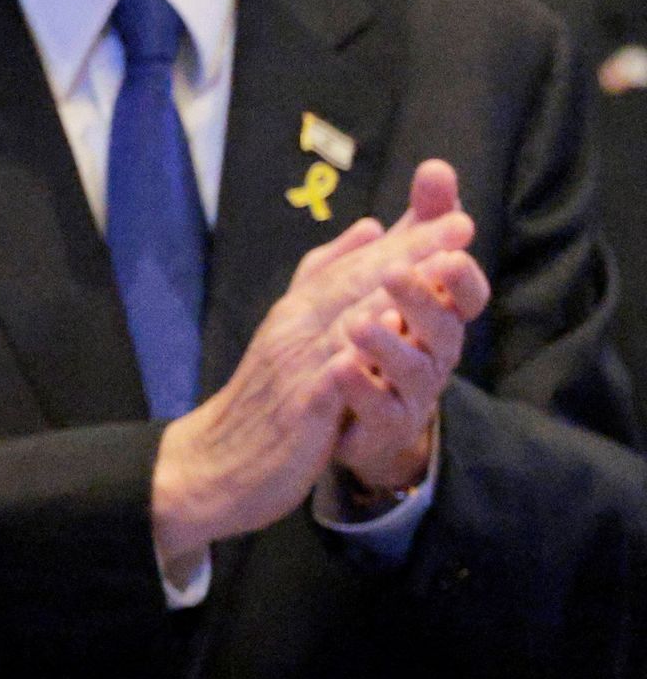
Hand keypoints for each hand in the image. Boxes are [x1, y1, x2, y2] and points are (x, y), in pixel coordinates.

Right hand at [150, 165, 476, 570]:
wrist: (217, 462)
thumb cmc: (265, 398)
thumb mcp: (294, 326)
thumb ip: (328, 276)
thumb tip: (370, 226)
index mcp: (299, 310)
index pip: (357, 267)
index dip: (406, 241)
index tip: (457, 216)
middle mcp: (294, 330)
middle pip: (357, 285)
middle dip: (411, 254)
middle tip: (460, 226)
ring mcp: (295, 368)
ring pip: (347, 324)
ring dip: (395, 295)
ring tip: (436, 272)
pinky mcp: (299, 410)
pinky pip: (330, 381)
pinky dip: (355, 360)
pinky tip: (383, 343)